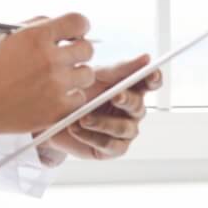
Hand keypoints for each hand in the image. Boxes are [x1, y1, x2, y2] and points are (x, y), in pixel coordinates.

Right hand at [0, 13, 94, 138]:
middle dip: (78, 52)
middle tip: (68, 59)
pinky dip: (70, 99)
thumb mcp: (7, 36)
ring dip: (76, 76)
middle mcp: (50, 58)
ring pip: (87, 75)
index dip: (80, 27)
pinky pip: (80, 99)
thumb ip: (37, 26)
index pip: (79, 22)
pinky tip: (55, 97)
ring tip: (58, 80)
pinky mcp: (58, 109)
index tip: (76, 34)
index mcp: (37, 36)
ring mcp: (56, 84)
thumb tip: (62, 27)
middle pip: (87, 49)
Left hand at [42, 55, 160, 160]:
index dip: (154, 79)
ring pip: (124, 128)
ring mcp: (125, 131)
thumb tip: (146, 58)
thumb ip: (121, 69)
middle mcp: (132, 111)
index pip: (150, 84)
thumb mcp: (97, 76)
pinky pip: (110, 145)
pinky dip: (92, 137)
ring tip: (83, 118)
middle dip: (127, 100)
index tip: (151, 74)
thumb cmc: (80, 93)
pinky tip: (77, 129)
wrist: (54, 116)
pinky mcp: (113, 149)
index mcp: (131, 89)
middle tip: (115, 95)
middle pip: (138, 106)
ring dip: (103, 122)